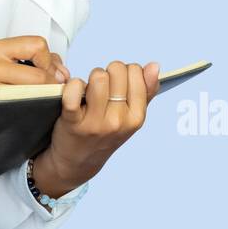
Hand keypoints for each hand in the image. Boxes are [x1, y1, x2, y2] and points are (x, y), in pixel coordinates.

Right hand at [0, 35, 69, 126]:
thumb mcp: (1, 67)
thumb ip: (31, 63)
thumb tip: (62, 72)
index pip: (38, 45)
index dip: (51, 62)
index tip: (52, 75)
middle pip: (40, 71)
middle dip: (52, 86)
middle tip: (52, 95)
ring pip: (33, 88)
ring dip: (43, 99)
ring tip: (39, 104)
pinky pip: (21, 103)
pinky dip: (30, 109)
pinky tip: (27, 112)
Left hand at [35, 61, 159, 191]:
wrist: (77, 162)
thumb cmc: (105, 134)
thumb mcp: (130, 117)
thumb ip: (146, 91)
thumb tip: (154, 66)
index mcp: (137, 117)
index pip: (135, 71)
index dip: (124, 71)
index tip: (118, 84)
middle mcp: (119, 121)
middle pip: (116, 70)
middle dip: (108, 72)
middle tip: (102, 87)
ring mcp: (96, 122)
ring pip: (98, 77)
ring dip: (91, 78)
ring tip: (89, 90)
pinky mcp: (72, 121)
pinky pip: (75, 90)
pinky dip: (73, 85)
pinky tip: (75, 93)